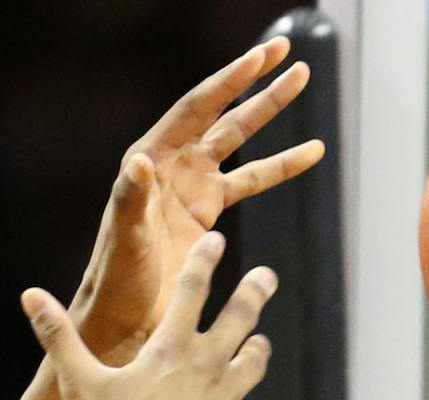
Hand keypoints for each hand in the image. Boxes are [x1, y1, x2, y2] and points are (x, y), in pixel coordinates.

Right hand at [25, 235, 279, 399]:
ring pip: (254, 365)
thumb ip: (59, 338)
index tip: (216, 240)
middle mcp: (206, 368)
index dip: (204, 260)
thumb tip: (30, 295)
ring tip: (261, 343)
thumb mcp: (79, 386)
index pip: (193, 289)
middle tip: (268, 276)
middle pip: (241, 318)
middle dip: (256, 291)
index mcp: (170, 348)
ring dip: (258, 351)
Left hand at [72, 39, 322, 363]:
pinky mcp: (208, 213)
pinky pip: (251, 182)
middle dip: (256, 84)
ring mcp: (193, 186)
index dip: (230, 82)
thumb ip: (131, 199)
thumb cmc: (117, 279)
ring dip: (272, 114)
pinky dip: (280, 168)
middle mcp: (173, 164)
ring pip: (241, 141)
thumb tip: (140, 161)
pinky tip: (311, 154)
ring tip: (302, 82)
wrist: (124, 316)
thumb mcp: (125, 240)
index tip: (259, 57)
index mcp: (152, 159)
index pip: (197, 109)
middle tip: (288, 53)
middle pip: (223, 113)